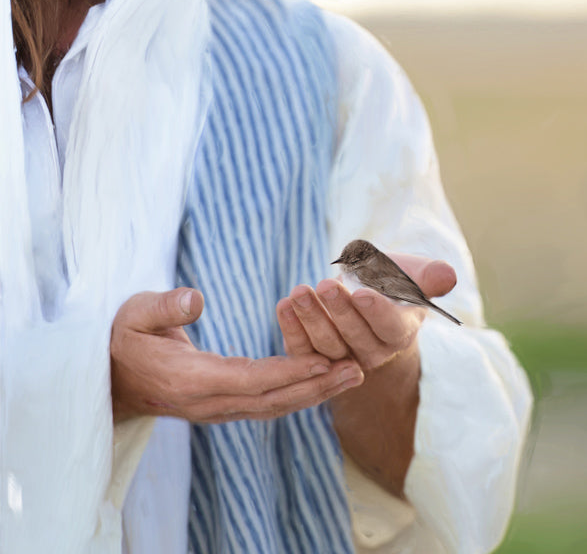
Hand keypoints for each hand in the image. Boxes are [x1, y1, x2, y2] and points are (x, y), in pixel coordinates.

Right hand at [110, 287, 363, 423]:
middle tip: (357, 370)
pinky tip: (324, 380)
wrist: (109, 378)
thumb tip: (195, 298)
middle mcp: (208, 402)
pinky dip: (298, 393)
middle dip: (316, 386)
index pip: (248, 379)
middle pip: (271, 399)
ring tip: (354, 375)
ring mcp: (215, 408)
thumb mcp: (135, 314)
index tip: (325, 360)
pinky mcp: (222, 405)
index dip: (289, 371)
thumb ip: (164, 307)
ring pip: (273, 406)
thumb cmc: (123, 338)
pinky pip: (265, 402)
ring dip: (315, 393)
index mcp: (189, 380)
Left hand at [276, 254, 457, 371]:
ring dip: (311, 318)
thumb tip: (447, 275)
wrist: (368, 293)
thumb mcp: (413, 274)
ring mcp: (341, 358)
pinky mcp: (313, 357)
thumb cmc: (393, 281)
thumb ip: (429, 276)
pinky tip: (284, 304)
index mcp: (400, 334)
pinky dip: (291, 327)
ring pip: (325, 345)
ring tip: (299, 292)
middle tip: (326, 284)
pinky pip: (301, 348)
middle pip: (354, 336)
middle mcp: (372, 353)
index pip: (389, 327)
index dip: (376, 311)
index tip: (363, 293)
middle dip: (339, 311)